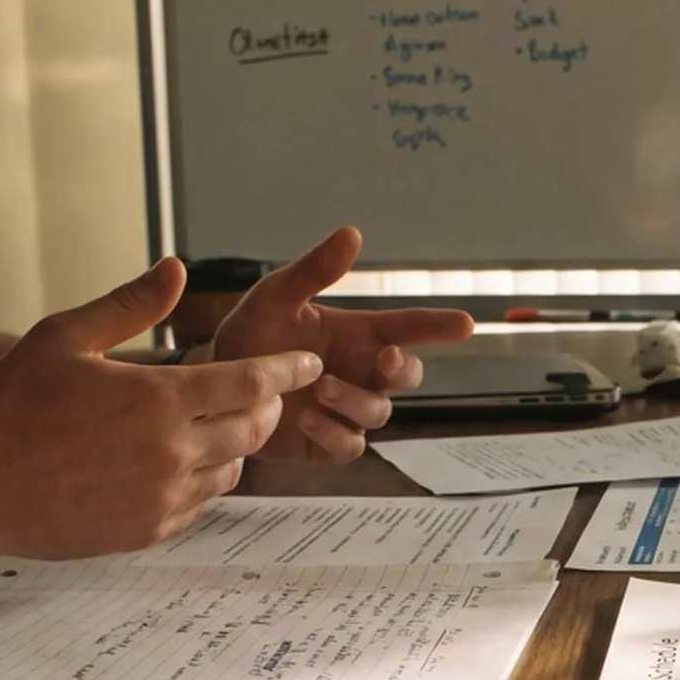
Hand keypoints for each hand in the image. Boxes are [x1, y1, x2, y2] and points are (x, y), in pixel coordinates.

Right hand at [0, 259, 321, 557]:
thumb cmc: (10, 405)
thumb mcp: (64, 337)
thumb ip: (130, 304)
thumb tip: (177, 269)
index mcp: (156, 398)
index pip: (252, 382)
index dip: (286, 371)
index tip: (305, 364)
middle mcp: (170, 451)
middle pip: (255, 428)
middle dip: (267, 408)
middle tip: (262, 394)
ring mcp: (163, 497)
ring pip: (233, 468)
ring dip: (234, 445)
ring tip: (212, 426)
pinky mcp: (150, 530)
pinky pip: (201, 503)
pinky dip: (203, 480)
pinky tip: (177, 463)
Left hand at [211, 226, 476, 461]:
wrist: (214, 387)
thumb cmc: (250, 336)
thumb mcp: (276, 296)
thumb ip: (314, 270)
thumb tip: (352, 234)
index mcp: (358, 334)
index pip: (408, 328)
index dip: (438, 325)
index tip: (466, 322)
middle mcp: (360, 373)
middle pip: (407, 377)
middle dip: (404, 369)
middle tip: (386, 358)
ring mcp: (346, 411)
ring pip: (378, 413)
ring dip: (356, 400)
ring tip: (320, 388)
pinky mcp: (326, 444)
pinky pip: (350, 445)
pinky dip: (335, 434)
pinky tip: (308, 419)